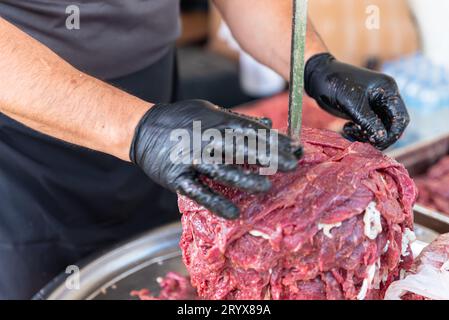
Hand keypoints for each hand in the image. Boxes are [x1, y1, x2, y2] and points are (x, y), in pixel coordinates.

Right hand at [130, 100, 301, 218]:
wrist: (142, 129)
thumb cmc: (180, 120)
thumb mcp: (209, 111)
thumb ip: (237, 119)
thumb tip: (267, 123)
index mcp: (214, 121)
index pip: (250, 130)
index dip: (273, 140)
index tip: (294, 148)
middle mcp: (205, 139)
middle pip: (240, 148)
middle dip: (267, 156)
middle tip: (291, 165)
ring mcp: (190, 159)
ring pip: (221, 170)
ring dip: (245, 179)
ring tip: (266, 187)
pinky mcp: (177, 178)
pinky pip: (198, 192)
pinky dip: (215, 202)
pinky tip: (233, 213)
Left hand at [304, 53, 409, 149]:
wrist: (317, 77)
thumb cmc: (336, 84)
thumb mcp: (353, 104)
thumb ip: (369, 122)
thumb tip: (381, 139)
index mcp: (388, 90)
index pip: (400, 118)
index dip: (392, 134)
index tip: (377, 143)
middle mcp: (385, 97)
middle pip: (392, 125)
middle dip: (379, 136)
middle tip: (362, 142)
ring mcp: (374, 104)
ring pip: (380, 128)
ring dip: (368, 135)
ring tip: (349, 131)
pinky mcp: (363, 110)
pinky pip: (369, 126)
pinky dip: (360, 132)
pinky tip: (347, 128)